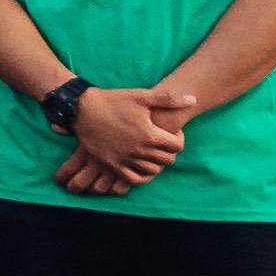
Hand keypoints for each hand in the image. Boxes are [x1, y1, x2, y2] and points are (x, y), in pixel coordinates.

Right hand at [63, 82, 195, 194]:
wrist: (82, 109)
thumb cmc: (113, 100)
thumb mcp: (141, 96)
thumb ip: (168, 99)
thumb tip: (193, 99)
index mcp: (149, 134)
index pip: (177, 146)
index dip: (179, 139)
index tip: (171, 132)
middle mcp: (139, 150)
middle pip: (168, 160)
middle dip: (169, 151)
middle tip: (162, 142)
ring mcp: (125, 159)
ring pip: (153, 170)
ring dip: (157, 163)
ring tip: (152, 152)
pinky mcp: (113, 165)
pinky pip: (135, 179)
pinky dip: (143, 176)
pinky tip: (141, 165)